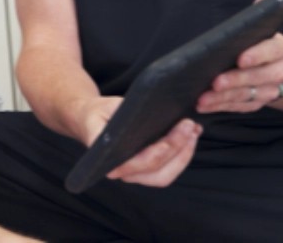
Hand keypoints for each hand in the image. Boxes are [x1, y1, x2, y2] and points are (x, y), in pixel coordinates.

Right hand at [80, 96, 201, 187]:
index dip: (157, 153)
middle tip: (190, 125)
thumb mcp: (106, 107)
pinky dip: (181, 155)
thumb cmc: (98, 112)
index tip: (173, 135)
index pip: (138, 163)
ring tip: (194, 130)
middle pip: (157, 171)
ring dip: (184, 155)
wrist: (88, 118)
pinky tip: (190, 137)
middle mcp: (121, 171)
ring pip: (165, 175)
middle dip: (178, 150)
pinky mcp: (144, 170)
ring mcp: (134, 173)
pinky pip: (166, 170)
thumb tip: (149, 114)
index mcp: (108, 158)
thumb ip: (124, 114)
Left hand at [196, 32, 282, 113]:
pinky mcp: (259, 102)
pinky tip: (205, 106)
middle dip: (234, 80)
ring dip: (223, 98)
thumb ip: (239, 37)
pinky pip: (239, 106)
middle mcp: (280, 70)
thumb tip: (213, 45)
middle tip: (215, 83)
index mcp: (279, 47)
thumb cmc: (253, 43)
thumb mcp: (252, 34)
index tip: (240, 60)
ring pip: (246, 94)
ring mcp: (271, 89)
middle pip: (257, 76)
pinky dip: (220, 106)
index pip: (271, 50)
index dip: (256, 55)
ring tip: (203, 99)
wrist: (273, 64)